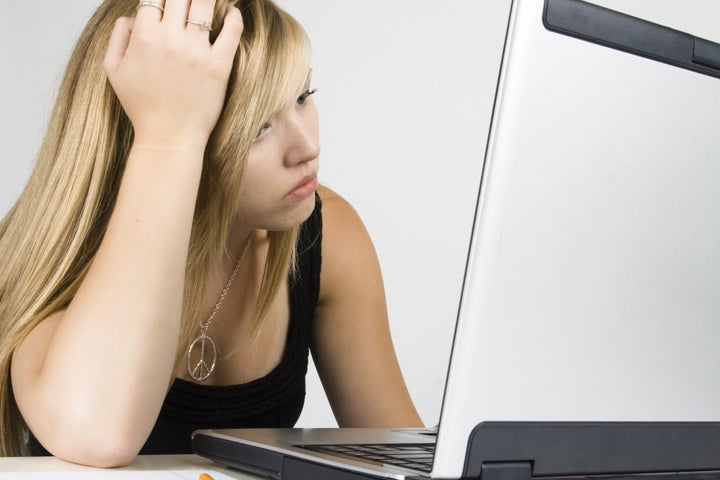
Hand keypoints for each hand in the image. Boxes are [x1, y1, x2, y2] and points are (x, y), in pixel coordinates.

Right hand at [104, 0, 242, 149]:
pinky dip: (234, 17)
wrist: (168, 138)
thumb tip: (132, 15)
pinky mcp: (219, 66)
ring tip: (206, 3)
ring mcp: (196, 52)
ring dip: (206, 0)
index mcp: (143, 37)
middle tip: (187, 4)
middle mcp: (170, 40)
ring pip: (205, 5)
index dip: (161, 0)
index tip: (167, 5)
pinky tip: (232, 13)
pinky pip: (232, 30)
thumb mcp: (114, 71)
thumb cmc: (142, 107)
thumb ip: (118, 37)